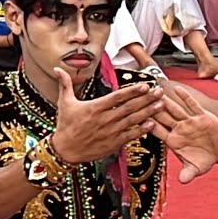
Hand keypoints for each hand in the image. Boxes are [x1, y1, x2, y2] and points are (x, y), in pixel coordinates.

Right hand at [48, 68, 163, 163]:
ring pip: (133, 120)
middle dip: (146, 98)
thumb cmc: (65, 125)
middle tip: (159, 91)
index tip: (145, 85)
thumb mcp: (64, 103)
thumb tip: (57, 68)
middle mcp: (105, 119)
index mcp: (95, 108)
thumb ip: (65, 84)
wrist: (65, 150)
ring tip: (160, 104)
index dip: (132, 91)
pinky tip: (152, 124)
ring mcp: (110, 132)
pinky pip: (130, 135)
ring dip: (148, 112)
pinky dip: (141, 130)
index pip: (117, 97)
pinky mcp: (113, 143)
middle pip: (129, 107)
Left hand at [149, 87, 217, 182]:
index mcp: (173, 140)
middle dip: (152, 108)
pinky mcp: (201, 116)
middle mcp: (178, 128)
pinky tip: (177, 89)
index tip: (139, 118)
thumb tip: (183, 181)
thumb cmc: (204, 158)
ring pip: (175, 109)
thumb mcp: (196, 168)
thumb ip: (188, 173)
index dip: (149, 125)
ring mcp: (188, 121)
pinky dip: (185, 98)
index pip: (158, 131)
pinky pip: (192, 105)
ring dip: (166, 100)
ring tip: (155, 90)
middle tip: (141, 98)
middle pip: (163, 117)